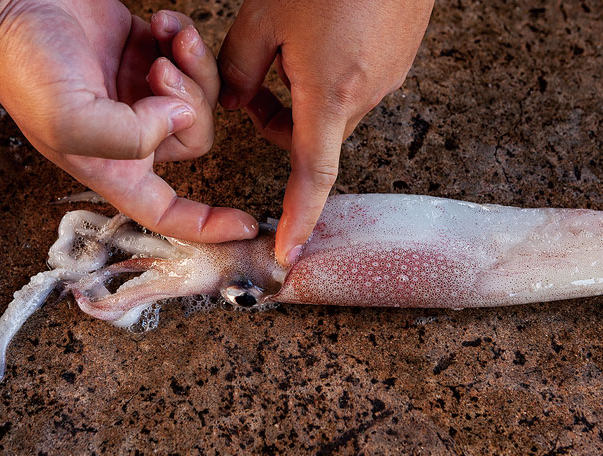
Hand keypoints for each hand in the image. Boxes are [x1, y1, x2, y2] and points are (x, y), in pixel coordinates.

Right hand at [0, 0, 257, 241]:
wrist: (12, 1)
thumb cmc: (25, 63)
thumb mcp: (69, 119)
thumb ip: (128, 136)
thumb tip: (181, 120)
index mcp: (114, 166)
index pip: (168, 212)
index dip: (208, 225)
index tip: (246, 226)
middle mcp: (133, 137)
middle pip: (198, 139)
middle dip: (192, 102)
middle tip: (160, 71)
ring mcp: (144, 96)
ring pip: (203, 99)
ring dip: (195, 67)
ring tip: (167, 39)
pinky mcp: (150, 57)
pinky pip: (193, 61)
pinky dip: (187, 41)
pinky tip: (163, 25)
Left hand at [218, 0, 433, 263]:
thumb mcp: (266, 15)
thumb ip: (239, 68)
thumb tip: (236, 102)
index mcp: (331, 94)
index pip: (313, 176)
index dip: (299, 218)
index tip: (288, 253)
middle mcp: (366, 96)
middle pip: (314, 138)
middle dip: (281, 123)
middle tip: (260, 81)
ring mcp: (389, 78)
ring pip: (333, 109)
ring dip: (307, 93)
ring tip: (299, 40)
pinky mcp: (398, 60)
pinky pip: (356, 85)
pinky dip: (332, 74)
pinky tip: (329, 30)